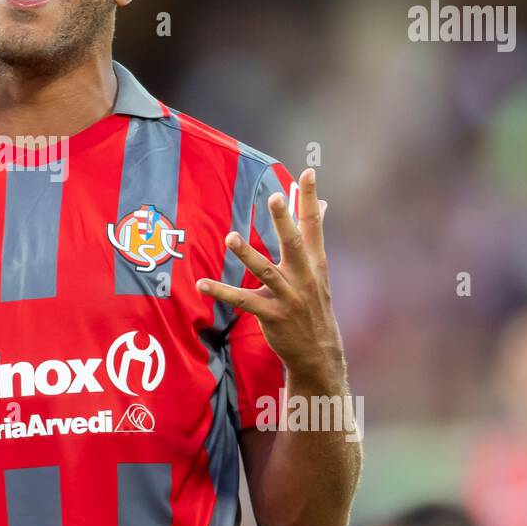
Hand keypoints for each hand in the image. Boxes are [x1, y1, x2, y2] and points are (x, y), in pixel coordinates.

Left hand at [196, 168, 342, 384]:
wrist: (319, 352)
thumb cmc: (314, 304)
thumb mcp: (319, 270)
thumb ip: (314, 236)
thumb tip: (324, 204)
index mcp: (315, 262)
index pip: (314, 224)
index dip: (310, 199)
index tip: (308, 173)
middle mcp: (304, 276)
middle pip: (293, 243)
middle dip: (284, 221)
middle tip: (274, 197)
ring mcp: (289, 297)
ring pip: (266, 271)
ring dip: (247, 254)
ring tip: (230, 237)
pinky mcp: (272, 316)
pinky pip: (244, 301)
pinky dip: (222, 292)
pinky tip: (202, 284)